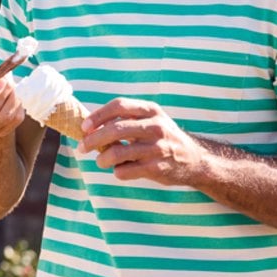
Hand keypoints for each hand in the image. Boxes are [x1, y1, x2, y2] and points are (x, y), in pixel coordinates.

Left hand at [79, 97, 198, 184]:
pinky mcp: (157, 168)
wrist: (194, 159)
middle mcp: (156, 126)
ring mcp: (158, 148)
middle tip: (82, 147)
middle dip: (93, 139)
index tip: (84, 127)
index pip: (119, 105)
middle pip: (116, 129)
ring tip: (100, 161)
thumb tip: (90, 126)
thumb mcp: (151, 120)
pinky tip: (120, 170)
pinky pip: (126, 171)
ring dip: (102, 159)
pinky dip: (117, 171)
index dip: (98, 116)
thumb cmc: (162, 138)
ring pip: (118, 152)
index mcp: (151, 110)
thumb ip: (126, 119)